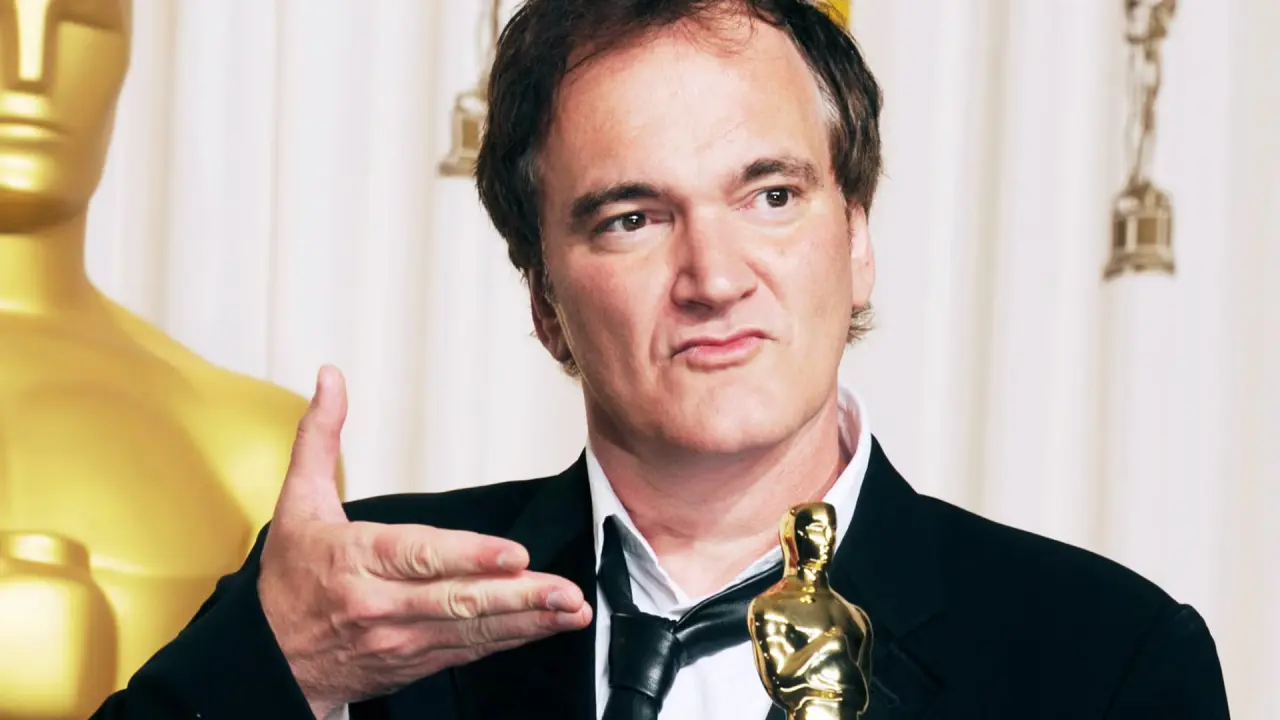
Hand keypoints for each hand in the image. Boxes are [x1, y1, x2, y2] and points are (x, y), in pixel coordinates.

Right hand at [257, 366, 591, 717]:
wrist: (272, 664)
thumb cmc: (290, 580)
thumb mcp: (296, 503)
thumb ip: (319, 437)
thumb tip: (330, 378)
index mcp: (354, 560)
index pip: (418, 557)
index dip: (469, 557)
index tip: (514, 555)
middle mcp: (381, 605)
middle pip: (457, 600)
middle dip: (517, 596)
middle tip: (564, 590)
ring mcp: (402, 639)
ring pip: (472, 630)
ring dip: (527, 621)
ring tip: (570, 609)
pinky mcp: (417, 662)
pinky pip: (470, 650)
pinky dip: (511, 639)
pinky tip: (546, 627)